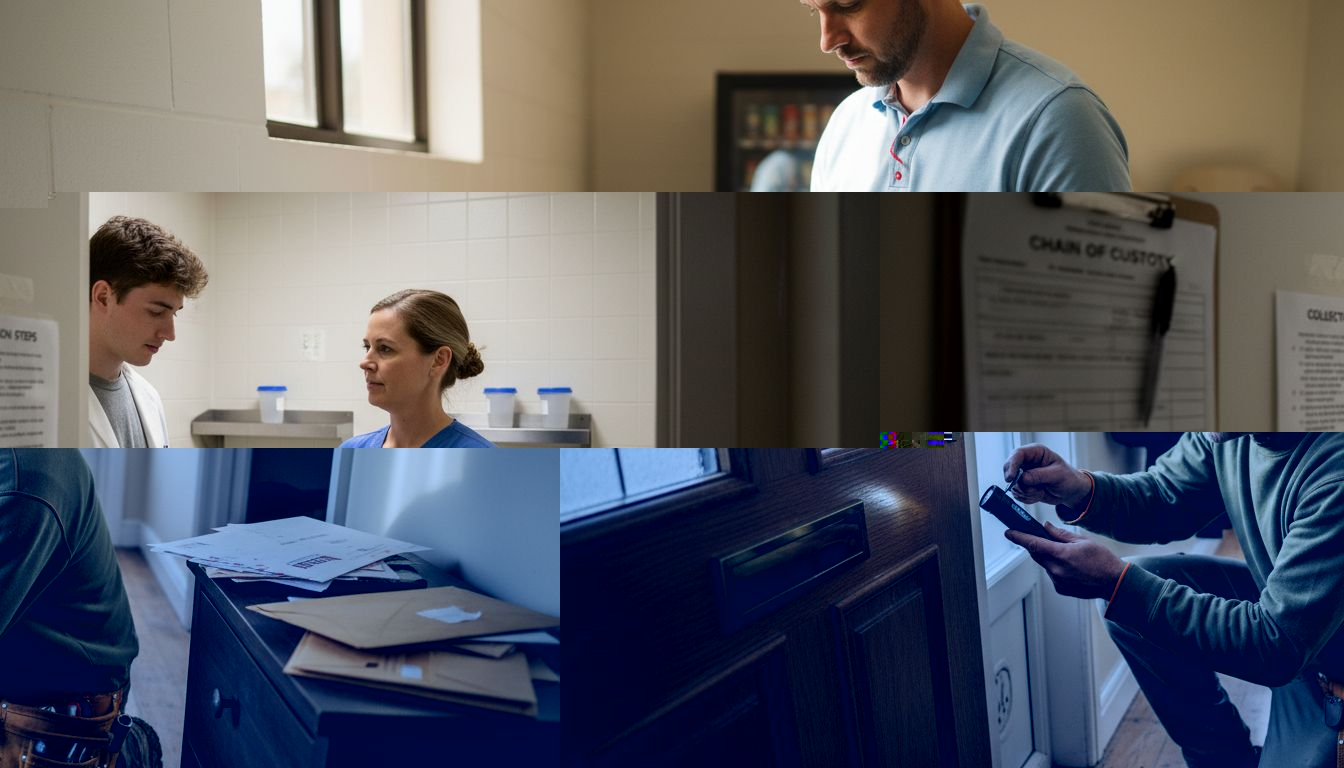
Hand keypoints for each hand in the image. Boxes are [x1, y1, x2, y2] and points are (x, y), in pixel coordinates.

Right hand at [1003, 443, 1091, 508]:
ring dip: (1026, 492)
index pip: (1018, 454)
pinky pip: (1017, 493)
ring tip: (1040, 492)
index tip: (1011, 478)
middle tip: (1027, 490)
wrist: (1070, 492)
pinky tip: (1038, 495)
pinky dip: (1027, 497)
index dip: (1012, 464)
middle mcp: (1027, 462)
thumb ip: (1040, 475)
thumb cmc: (1068, 478)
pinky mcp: (1023, 486)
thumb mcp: (1058, 475)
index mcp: (1036, 452)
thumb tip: (1023, 478)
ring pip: (1013, 484)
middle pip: (1010, 468)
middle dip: (1017, 482)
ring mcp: (1024, 474)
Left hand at [1005, 522, 1124, 599]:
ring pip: (1044, 564)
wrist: (1114, 583)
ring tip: (1064, 554)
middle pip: (1037, 554)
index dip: (1019, 537)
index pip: (1034, 544)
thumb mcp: (1083, 541)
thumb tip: (1045, 527)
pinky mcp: (1061, 588)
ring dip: (1048, 557)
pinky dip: (1055, 567)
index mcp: (1062, 554)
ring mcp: (1058, 581)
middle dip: (1035, 545)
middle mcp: (1057, 569)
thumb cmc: (1103, 560)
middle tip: (1038, 537)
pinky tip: (1070, 566)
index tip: (1009, 532)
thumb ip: (1061, 534)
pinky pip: (1052, 574)